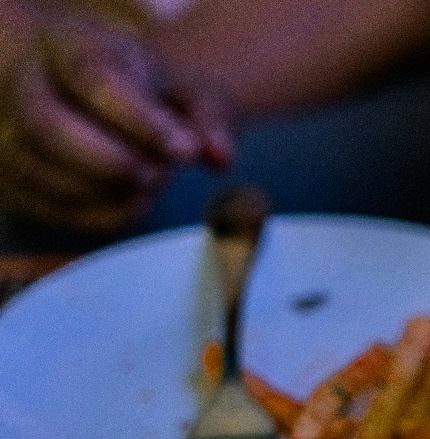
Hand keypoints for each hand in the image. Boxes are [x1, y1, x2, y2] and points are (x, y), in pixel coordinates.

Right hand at [0, 14, 231, 231]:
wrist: (77, 87)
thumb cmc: (132, 87)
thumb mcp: (173, 84)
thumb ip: (206, 115)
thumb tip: (220, 158)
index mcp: (67, 46)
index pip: (93, 77)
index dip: (141, 120)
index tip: (185, 150)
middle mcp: (23, 84)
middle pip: (46, 126)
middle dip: (113, 162)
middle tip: (160, 175)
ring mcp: (7, 131)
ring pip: (39, 171)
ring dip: (105, 191)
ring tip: (150, 182)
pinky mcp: (12, 175)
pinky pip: (46, 205)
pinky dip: (96, 213)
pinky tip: (131, 200)